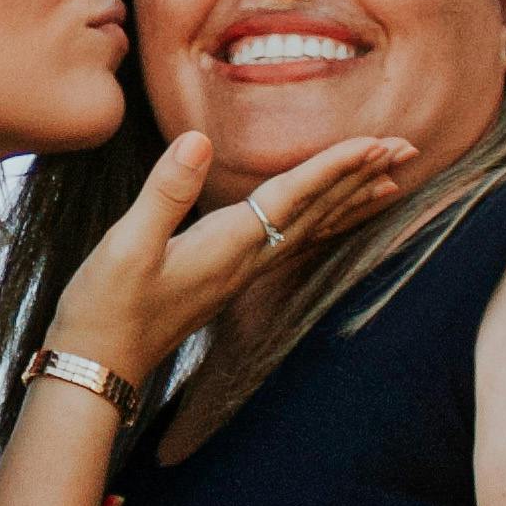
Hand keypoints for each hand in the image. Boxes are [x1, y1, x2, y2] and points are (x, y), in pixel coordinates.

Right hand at [48, 132, 414, 385]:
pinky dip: (321, 225)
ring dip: (350, 202)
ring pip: (312, 231)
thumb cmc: (107, 306)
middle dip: (361, 178)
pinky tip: (327, 220)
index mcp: (228, 245)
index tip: (378, 141)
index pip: (294, 196)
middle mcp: (246, 260)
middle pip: (318, 212)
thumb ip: (165, 192)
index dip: (336, 165)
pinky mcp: (228, 278)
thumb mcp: (127, 245)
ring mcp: (240, 273)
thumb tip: (198, 141)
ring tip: (388, 181)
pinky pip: (292, 244)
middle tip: (407, 149)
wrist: (98, 364)